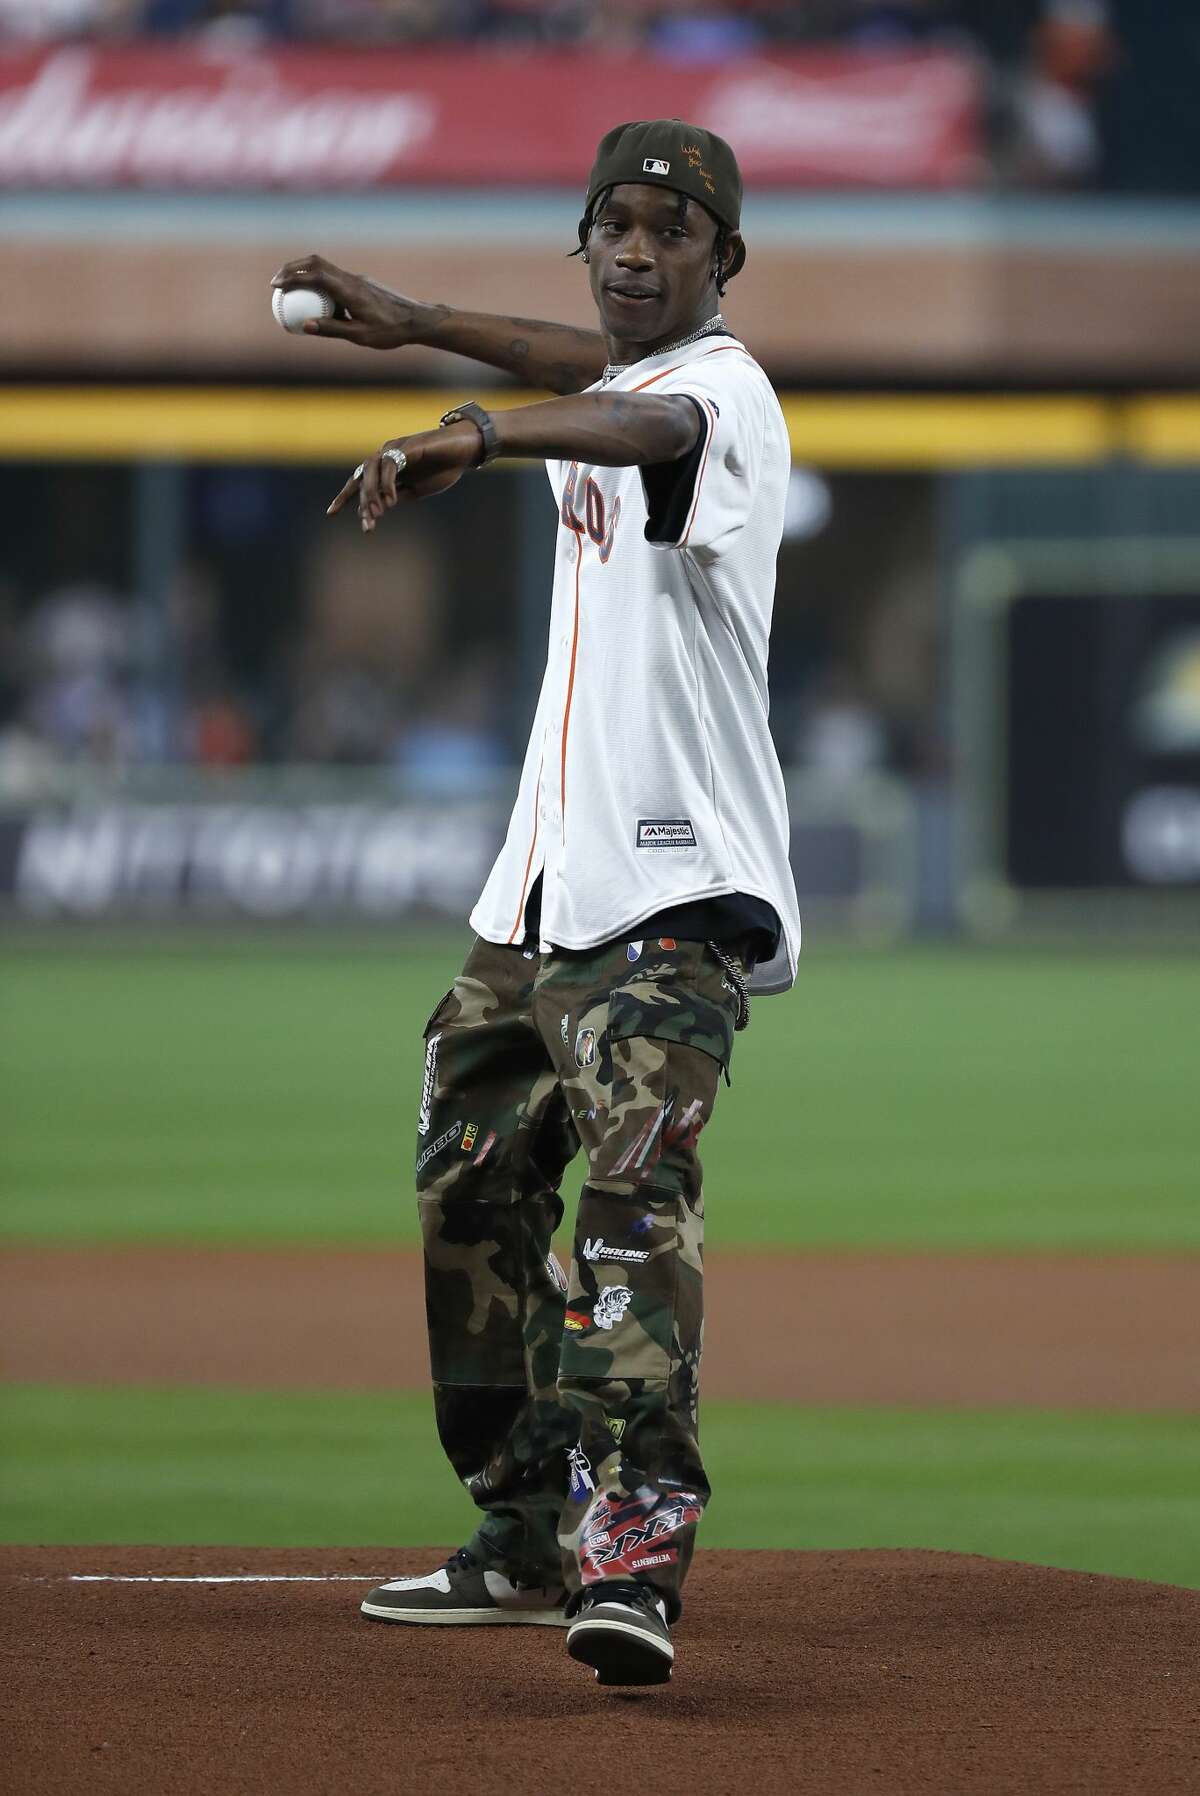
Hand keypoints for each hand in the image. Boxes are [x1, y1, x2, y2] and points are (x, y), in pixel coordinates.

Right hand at [269, 253, 441, 349]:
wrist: (417, 320)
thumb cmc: (390, 331)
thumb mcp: (360, 336)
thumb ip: (332, 329)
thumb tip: (305, 326)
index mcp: (349, 290)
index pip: (315, 277)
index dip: (292, 278)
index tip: (276, 286)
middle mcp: (351, 279)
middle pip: (316, 263)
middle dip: (293, 268)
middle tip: (276, 281)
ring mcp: (357, 279)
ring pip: (325, 268)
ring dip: (305, 273)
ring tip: (291, 288)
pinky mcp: (361, 283)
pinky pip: (335, 279)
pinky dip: (320, 283)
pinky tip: (317, 302)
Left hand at [326, 423, 481, 532]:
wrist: (466, 450)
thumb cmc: (443, 468)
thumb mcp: (416, 491)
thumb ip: (396, 496)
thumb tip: (377, 508)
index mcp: (387, 468)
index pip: (361, 482)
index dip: (345, 496)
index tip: (331, 513)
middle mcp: (387, 455)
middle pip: (362, 477)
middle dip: (360, 502)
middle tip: (367, 524)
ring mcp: (396, 448)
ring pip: (371, 469)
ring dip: (371, 493)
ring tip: (376, 514)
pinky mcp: (407, 446)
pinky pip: (390, 464)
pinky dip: (387, 483)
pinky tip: (391, 501)